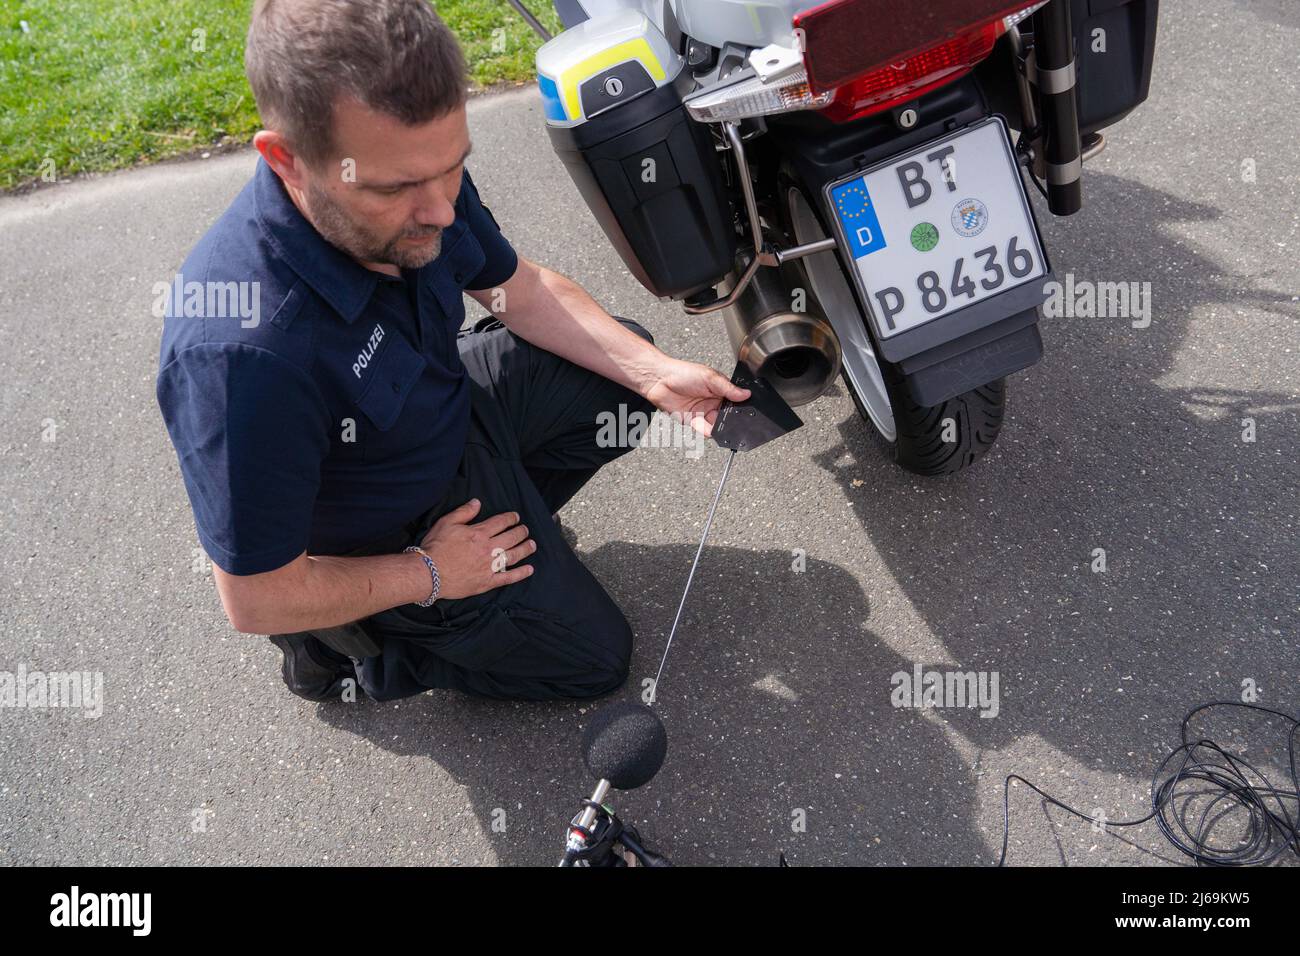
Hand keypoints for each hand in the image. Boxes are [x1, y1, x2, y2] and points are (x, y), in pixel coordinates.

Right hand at [418, 499, 534, 599]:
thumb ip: (464, 512)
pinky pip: (508, 578)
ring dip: (525, 549)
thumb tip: (477, 502)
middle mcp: (488, 549)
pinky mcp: (487, 582)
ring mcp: (489, 566)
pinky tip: (529, 569)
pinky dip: (520, 574)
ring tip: (532, 545)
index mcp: (479, 533)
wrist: (428, 573)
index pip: (501, 522)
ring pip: (513, 555)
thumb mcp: (446, 523)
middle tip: (525, 530)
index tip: (516, 517)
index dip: (511, 518)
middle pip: (511, 537)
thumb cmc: (435, 547)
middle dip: (521, 532)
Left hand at [642, 357, 749, 437]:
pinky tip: (711, 430)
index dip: (741, 406)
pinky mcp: (693, 421)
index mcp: (720, 389)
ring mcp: (703, 412)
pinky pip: (705, 430)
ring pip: (717, 425)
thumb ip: (728, 388)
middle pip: (728, 415)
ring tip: (722, 425)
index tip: (747, 411)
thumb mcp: (710, 377)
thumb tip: (746, 394)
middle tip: (735, 421)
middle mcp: (713, 401)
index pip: (735, 401)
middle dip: (732, 420)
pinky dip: (709, 432)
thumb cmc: (682, 373)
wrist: (659, 380)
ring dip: (721, 427)